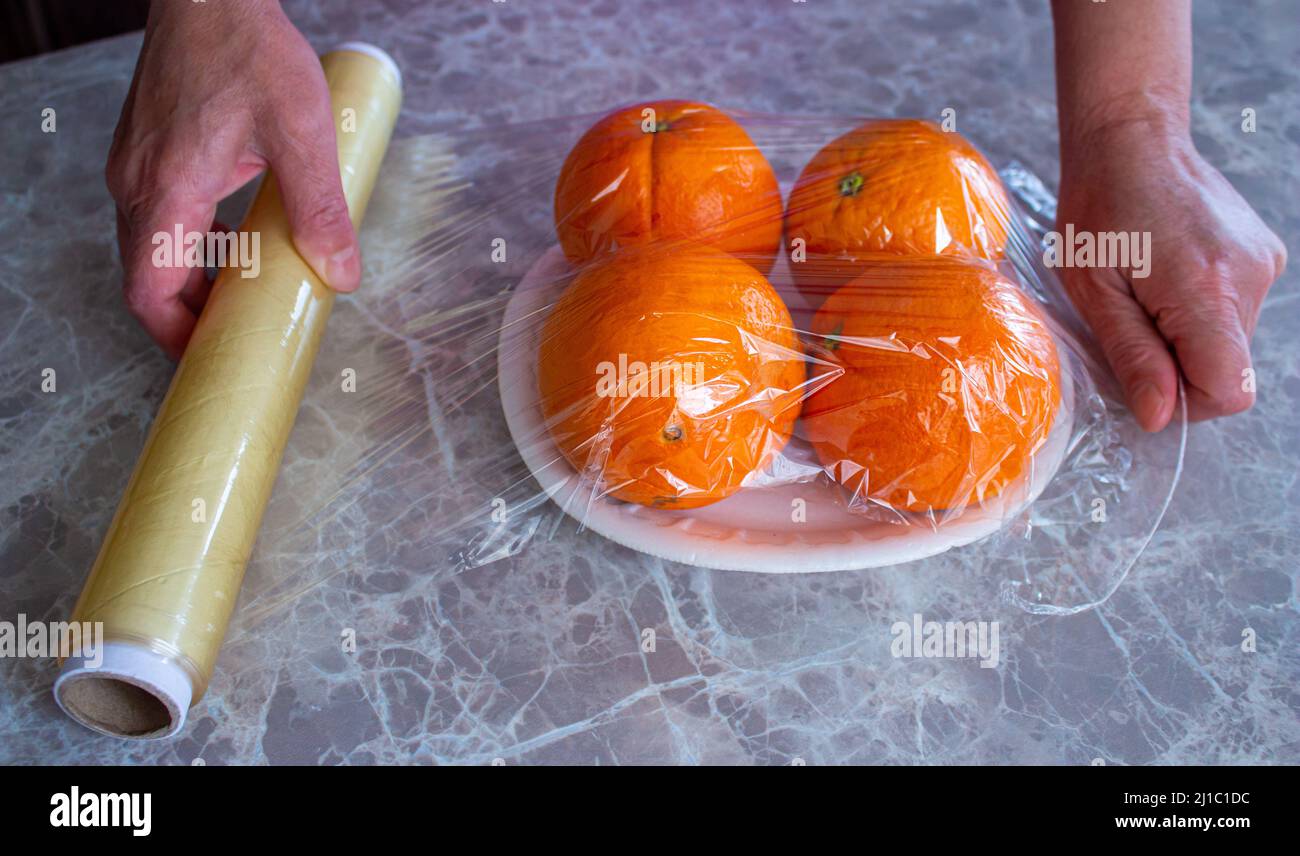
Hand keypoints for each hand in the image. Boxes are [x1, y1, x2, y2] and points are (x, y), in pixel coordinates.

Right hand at [105, 0, 358, 358]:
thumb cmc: (247, 49)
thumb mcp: (301, 132)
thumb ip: (320, 208)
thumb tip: (340, 272)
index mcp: (168, 188)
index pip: (149, 290)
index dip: (175, 336)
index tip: (211, 359)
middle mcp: (138, 183)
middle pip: (148, 278)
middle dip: (190, 316)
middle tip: (239, 339)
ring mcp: (135, 167)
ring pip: (151, 249)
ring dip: (193, 280)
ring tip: (244, 298)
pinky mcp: (146, 152)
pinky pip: (158, 218)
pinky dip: (192, 245)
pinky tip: (236, 242)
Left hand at [1056, 119, 1286, 430]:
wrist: (1131, 140)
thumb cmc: (1098, 211)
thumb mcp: (1095, 292)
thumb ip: (1132, 356)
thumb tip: (1160, 416)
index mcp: (1207, 290)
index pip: (1227, 389)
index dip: (1184, 400)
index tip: (1144, 374)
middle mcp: (1250, 278)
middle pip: (1229, 369)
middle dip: (1178, 365)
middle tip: (1132, 319)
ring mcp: (1264, 263)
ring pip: (1230, 343)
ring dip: (1186, 336)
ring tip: (1146, 291)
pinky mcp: (1264, 255)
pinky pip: (1235, 312)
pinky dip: (1200, 311)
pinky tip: (1167, 275)